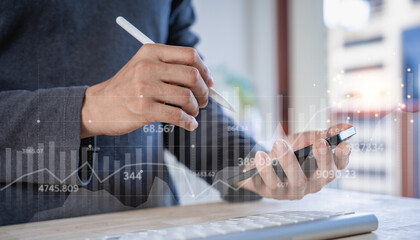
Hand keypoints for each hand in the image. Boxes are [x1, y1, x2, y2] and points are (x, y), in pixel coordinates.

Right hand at [80, 44, 213, 137]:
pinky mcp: (144, 110)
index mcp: (151, 52)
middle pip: (192, 76)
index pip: (189, 55)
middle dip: (204, 91)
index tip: (208, 82)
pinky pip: (177, 116)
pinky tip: (189, 124)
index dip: (204, 70)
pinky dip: (188, 122)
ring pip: (186, 97)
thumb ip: (170, 68)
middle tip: (203, 101)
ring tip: (192, 113)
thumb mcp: (144, 67)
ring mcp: (145, 88)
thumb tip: (205, 81)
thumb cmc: (127, 88)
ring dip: (195, 108)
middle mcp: (148, 66)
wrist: (98, 106)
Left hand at [238, 123, 352, 199]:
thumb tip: (347, 126)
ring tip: (279, 142)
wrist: (260, 162)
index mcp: (322, 170)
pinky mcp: (272, 193)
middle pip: (322, 176)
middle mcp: (311, 184)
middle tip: (320, 142)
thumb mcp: (304, 140)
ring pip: (296, 181)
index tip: (344, 144)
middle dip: (323, 159)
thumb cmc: (287, 151)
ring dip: (288, 161)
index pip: (338, 166)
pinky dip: (265, 169)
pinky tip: (261, 155)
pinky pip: (271, 184)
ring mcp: (292, 191)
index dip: (343, 157)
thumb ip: (324, 134)